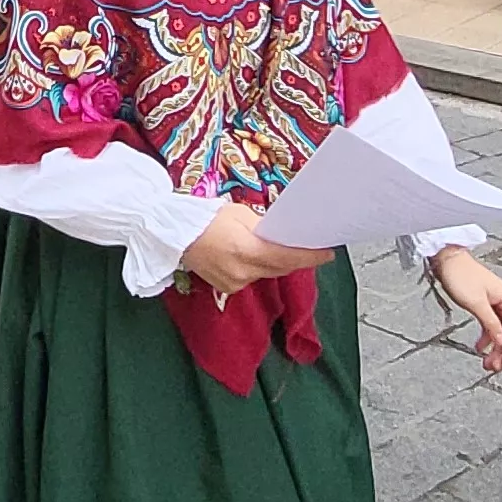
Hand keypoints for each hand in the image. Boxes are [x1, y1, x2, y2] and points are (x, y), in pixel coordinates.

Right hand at [180, 202, 332, 296]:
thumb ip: (266, 228)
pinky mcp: (227, 287)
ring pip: (267, 274)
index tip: (327, 253)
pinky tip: (253, 257)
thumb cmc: (205, 218)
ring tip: (275, 248)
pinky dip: (257, 268)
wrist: (174, 233)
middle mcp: (242, 271)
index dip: (311, 257)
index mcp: (246, 250)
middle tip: (305, 245)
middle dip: (294, 258)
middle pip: (281, 268)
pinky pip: (251, 278)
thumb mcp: (241, 214)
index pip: (288, 257)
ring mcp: (233, 282)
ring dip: (275, 263)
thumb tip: (285, 235)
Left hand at [431, 249, 501, 370]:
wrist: (448, 261)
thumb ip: (491, 324)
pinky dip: (487, 339)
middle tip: (496, 367)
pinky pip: (492, 327)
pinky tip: (480, 349)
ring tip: (488, 363)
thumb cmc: (461, 275)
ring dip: (497, 349)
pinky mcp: (486, 306)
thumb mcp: (476, 303)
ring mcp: (496, 305)